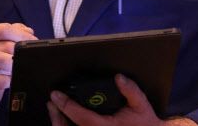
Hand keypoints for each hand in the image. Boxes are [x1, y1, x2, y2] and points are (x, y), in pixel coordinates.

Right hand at [0, 22, 36, 124]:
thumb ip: (13, 35)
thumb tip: (28, 31)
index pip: (3, 29)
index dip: (22, 34)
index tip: (33, 41)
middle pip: (5, 45)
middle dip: (21, 51)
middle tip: (28, 57)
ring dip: (13, 64)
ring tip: (18, 68)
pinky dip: (5, 80)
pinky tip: (10, 81)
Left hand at [47, 74, 197, 125]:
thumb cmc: (144, 123)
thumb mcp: (141, 104)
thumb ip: (131, 90)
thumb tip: (118, 77)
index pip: (80, 116)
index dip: (66, 104)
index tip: (55, 95)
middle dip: (58, 115)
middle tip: (52, 101)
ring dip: (61, 122)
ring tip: (56, 109)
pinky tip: (67, 119)